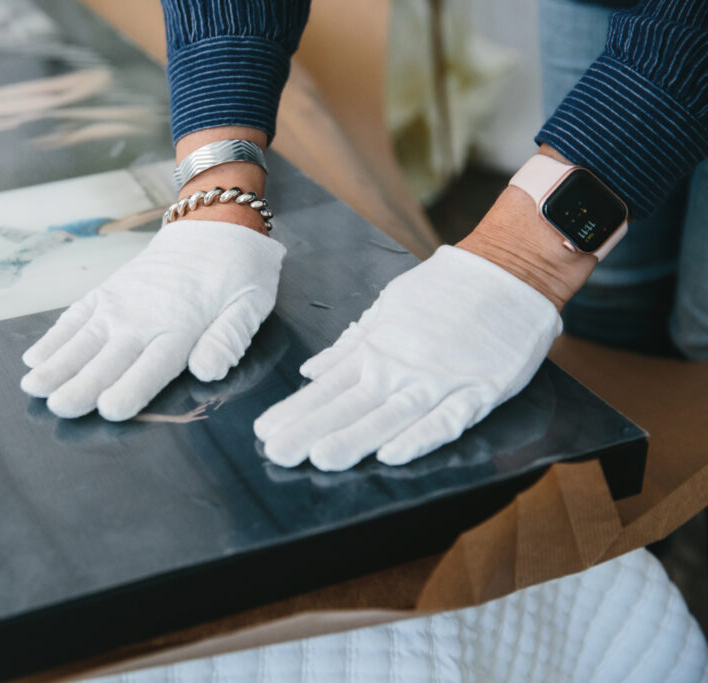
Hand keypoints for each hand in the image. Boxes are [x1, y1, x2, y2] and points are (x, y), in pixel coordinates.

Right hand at [21, 220, 284, 420]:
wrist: (214, 223)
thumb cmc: (238, 274)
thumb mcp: (250, 306)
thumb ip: (227, 340)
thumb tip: (206, 371)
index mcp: (181, 328)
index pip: (152, 367)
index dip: (130, 389)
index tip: (108, 409)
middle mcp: (143, 317)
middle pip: (109, 359)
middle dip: (81, 385)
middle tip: (58, 408)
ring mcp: (120, 302)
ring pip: (83, 339)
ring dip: (56, 364)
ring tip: (33, 387)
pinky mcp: (107, 291)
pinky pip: (75, 316)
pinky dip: (54, 337)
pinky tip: (34, 358)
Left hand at [253, 246, 561, 469]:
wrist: (507, 271)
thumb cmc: (444, 290)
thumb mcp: (387, 309)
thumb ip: (350, 346)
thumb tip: (312, 371)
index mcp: (377, 349)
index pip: (328, 387)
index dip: (296, 410)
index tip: (265, 432)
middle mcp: (401, 367)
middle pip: (350, 405)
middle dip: (311, 431)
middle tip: (277, 454)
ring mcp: (439, 380)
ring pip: (390, 416)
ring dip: (355, 438)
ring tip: (321, 459)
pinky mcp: (478, 391)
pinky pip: (446, 419)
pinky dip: (419, 437)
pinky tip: (392, 455)